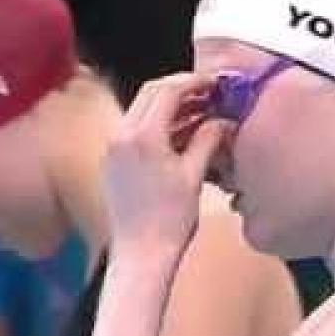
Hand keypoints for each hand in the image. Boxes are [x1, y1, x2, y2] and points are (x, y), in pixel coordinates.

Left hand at [104, 72, 231, 255]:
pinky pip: (134, 128)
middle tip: (208, 93)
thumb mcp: (194, 175)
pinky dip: (157, 123)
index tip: (213, 82)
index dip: (194, 81)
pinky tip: (181, 134)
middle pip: (150, 93)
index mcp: (141, 136)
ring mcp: (113, 148)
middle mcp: (121, 136)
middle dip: (180, 88)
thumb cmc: (167, 222)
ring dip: (169, 106)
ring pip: (141, 109)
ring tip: (200, 113)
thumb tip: (222, 121)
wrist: (141, 254)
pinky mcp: (112, 161)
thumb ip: (208, 139)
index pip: (167, 90)